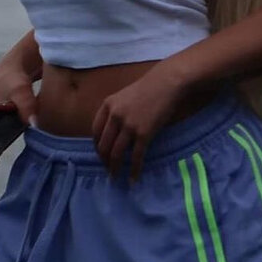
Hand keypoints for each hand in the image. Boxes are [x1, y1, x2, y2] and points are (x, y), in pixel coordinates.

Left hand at [91, 65, 186, 183]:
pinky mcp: (144, 133)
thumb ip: (115, 112)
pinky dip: (134, 170)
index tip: (101, 155)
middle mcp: (115, 116)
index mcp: (107, 105)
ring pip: (116, 153)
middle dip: (104, 161)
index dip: (96, 146)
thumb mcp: (124, 96)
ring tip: (115, 177)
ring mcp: (129, 125)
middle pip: (103, 145)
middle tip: (108, 170)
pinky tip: (133, 178)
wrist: (166, 83)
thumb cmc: (147, 88)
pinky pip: (136, 156)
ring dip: (115, 168)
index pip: (95, 131)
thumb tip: (112, 135)